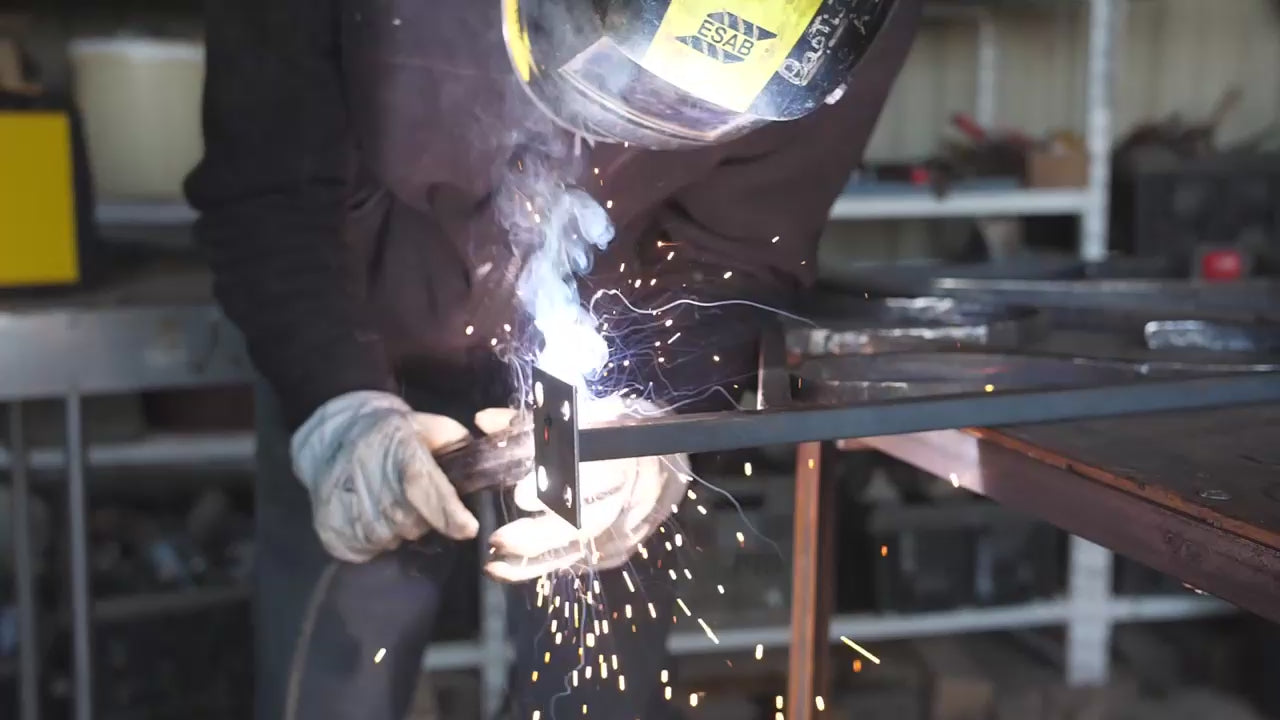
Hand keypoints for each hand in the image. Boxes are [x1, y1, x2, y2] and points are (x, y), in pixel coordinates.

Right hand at [290, 391, 479, 562]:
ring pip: (389, 539)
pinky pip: (364, 549)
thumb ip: (459, 446)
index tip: (468, 528)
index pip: (422, 486)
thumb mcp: (429, 426)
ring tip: (392, 506)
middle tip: (416, 502)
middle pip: (411, 522)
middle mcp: (367, 476)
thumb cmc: (393, 432)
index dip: (447, 513)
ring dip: (398, 530)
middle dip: (424, 520)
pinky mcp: (329, 526)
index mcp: (396, 447)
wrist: (335, 433)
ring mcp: (344, 503)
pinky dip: (374, 541)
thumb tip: (484, 469)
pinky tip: (372, 517)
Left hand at [475, 398, 689, 582]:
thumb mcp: (587, 414)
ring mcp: (630, 526)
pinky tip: (512, 568)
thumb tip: (485, 421)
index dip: (559, 487)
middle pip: (589, 524)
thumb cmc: (622, 429)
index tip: (521, 496)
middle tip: (501, 539)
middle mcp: (633, 495)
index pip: (596, 474)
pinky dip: (546, 566)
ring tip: (496, 562)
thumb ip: (535, 422)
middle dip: (541, 536)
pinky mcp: (622, 548)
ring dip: (536, 560)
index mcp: (627, 453)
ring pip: (583, 550)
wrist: (670, 459)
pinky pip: (584, 562)